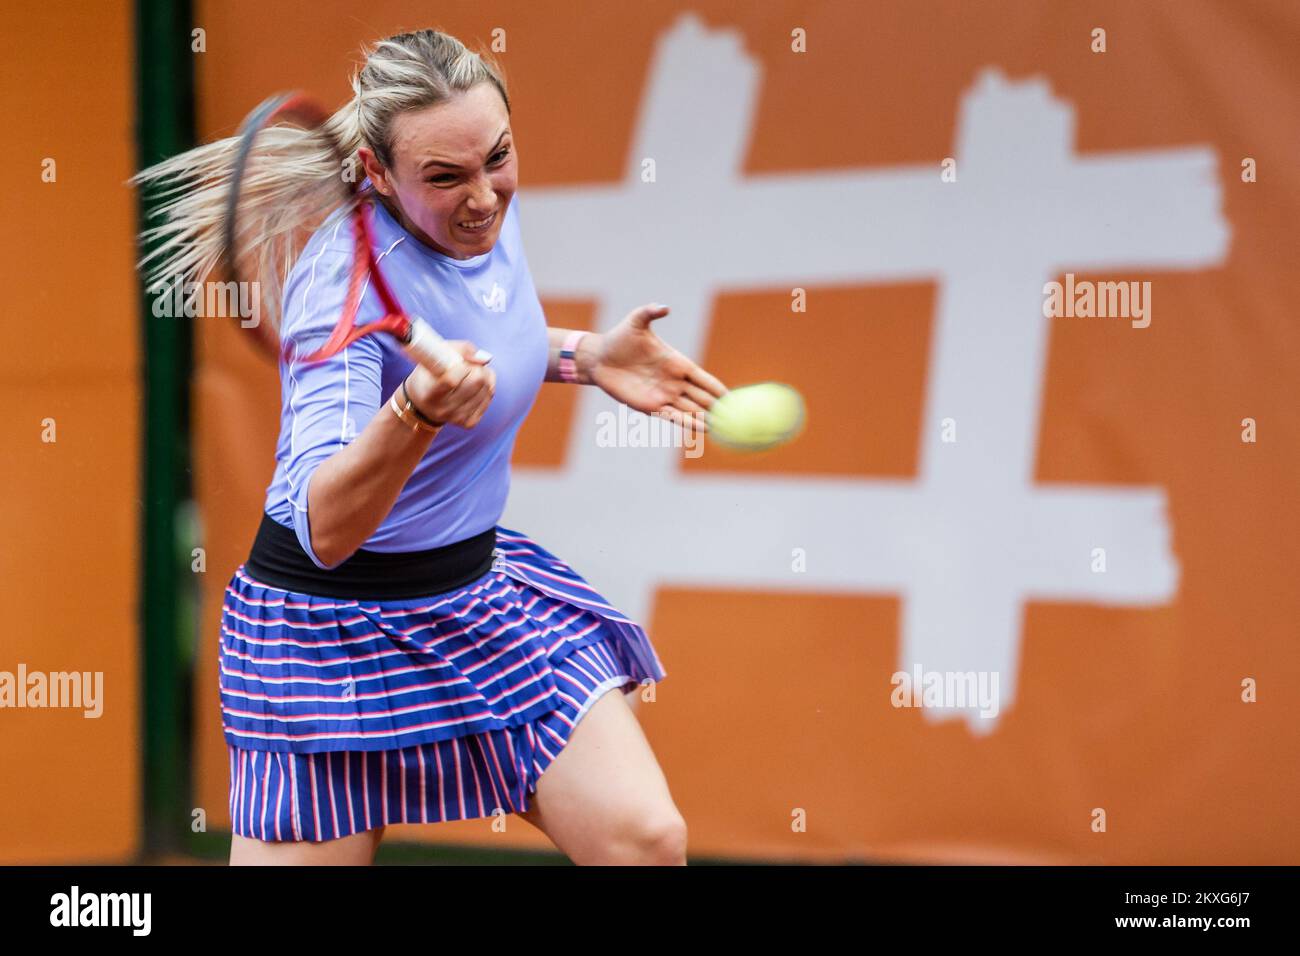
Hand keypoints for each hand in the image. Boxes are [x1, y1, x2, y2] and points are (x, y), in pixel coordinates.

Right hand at [406, 340, 495, 428]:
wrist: (422, 404)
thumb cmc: (429, 374)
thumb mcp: (435, 356)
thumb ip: (461, 349)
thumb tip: (486, 359)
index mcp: (430, 394)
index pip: (452, 380)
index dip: (463, 366)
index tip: (462, 362)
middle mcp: (443, 410)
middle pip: (476, 382)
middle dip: (478, 368)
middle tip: (471, 365)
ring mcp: (457, 418)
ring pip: (487, 390)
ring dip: (485, 376)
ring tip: (473, 373)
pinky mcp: (469, 423)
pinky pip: (488, 399)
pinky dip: (486, 388)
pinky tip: (476, 385)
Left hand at [589, 304, 727, 430]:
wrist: (600, 357)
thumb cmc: (620, 338)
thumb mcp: (635, 322)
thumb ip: (650, 312)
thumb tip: (664, 307)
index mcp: (676, 362)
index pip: (702, 378)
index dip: (716, 387)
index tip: (731, 397)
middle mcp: (674, 381)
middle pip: (701, 397)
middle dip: (717, 407)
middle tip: (735, 418)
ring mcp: (663, 395)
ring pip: (690, 409)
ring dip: (706, 418)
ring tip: (723, 429)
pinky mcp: (650, 406)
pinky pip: (673, 417)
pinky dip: (688, 423)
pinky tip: (702, 429)